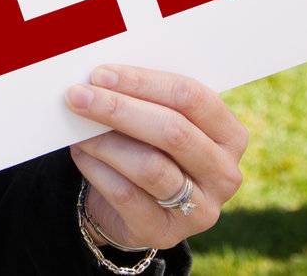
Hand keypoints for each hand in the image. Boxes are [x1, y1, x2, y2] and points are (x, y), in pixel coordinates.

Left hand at [64, 64, 247, 250]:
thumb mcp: (155, 119)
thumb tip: (100, 78)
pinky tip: (81, 152)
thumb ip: (141, 98)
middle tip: (78, 96)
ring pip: (149, 166)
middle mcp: (224, 174)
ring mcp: (200, 209)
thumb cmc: (145, 146)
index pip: (192, 97)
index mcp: (230, 134)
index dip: (143, 82)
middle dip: (119, 109)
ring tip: (76, 126)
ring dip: (104, 141)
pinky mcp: (166, 232)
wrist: (131, 206)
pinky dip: (96, 168)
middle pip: (173, 132)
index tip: (101, 74)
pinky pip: (126, 194)